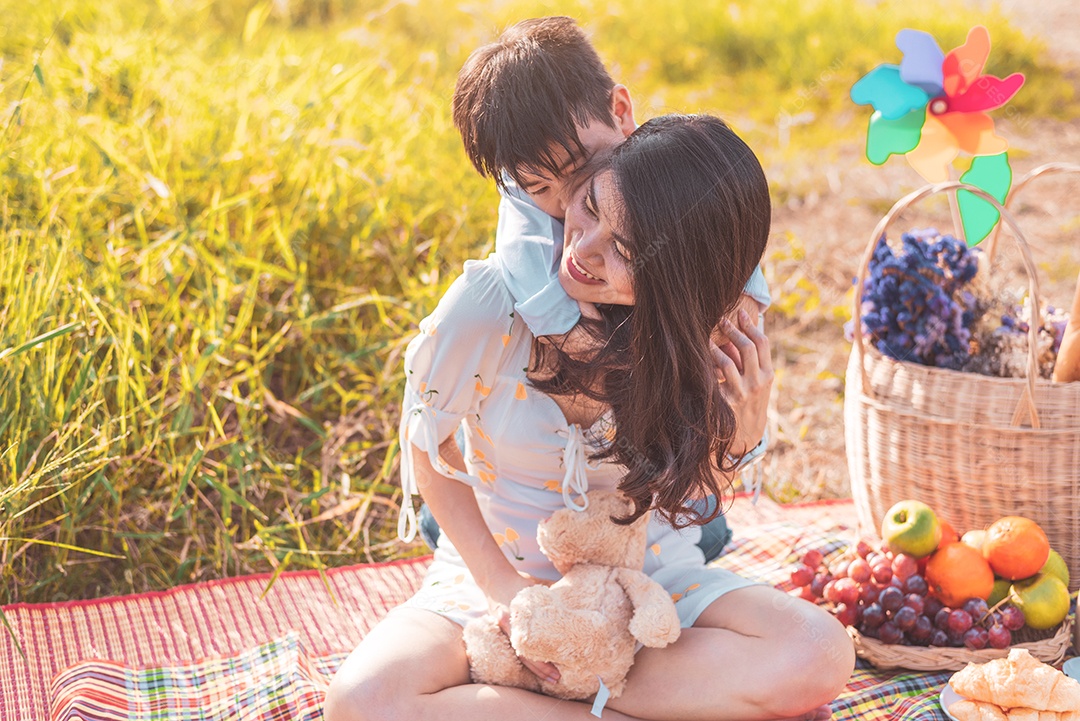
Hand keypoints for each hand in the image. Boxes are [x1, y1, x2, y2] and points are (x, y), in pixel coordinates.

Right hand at [486, 573, 560, 683]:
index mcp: (514, 617)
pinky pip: (515, 648)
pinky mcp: (503, 630)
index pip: (529, 646)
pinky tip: (537, 667)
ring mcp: (503, 630)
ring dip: (534, 667)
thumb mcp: (535, 589)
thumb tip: (575, 605)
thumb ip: (551, 599)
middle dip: (541, 669)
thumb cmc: (518, 582)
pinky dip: (527, 658)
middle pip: (524, 655)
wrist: (494, 578)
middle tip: (556, 679)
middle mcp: (507, 626)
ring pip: (519, 654)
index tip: (557, 670)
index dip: (542, 661)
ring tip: (549, 678)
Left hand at [710, 308, 772, 457]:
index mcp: (768, 375)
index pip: (762, 343)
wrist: (748, 435)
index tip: (740, 313)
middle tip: (722, 320)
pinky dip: (706, 366)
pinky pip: (713, 379)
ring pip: (727, 361)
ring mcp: (741, 393)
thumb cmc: (751, 402)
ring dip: (715, 347)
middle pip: (747, 347)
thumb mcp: (759, 383)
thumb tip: (738, 331)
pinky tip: (699, 359)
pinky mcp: (725, 402)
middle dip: (734, 330)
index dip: (751, 325)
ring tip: (707, 339)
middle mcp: (757, 383)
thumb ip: (751, 360)